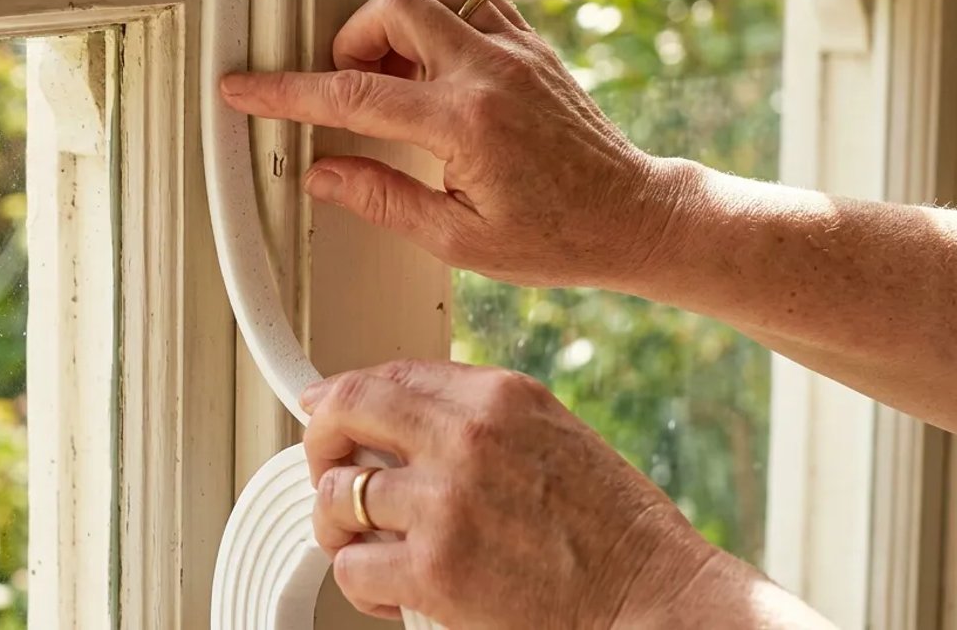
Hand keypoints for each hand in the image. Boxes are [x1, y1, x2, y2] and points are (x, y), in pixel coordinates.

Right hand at [219, 0, 683, 288]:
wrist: (634, 218)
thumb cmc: (557, 238)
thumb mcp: (458, 241)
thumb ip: (382, 199)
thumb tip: (322, 173)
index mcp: (464, 124)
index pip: (352, 95)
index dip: (287, 92)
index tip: (246, 88)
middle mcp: (490, 72)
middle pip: (392, 6)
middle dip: (350, 40)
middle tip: (349, 89)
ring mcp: (515, 50)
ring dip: (394, 22)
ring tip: (394, 79)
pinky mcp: (532, 45)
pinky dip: (438, 16)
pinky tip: (433, 66)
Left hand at [302, 360, 753, 627]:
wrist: (653, 596)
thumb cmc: (611, 528)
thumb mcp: (550, 435)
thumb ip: (476, 419)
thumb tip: (400, 416)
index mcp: (496, 397)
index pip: (386, 376)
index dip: (341, 398)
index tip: (324, 412)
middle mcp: (465, 438)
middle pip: (342, 416)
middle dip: (319, 447)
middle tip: (328, 477)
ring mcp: (446, 503)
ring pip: (335, 497)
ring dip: (339, 526)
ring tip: (367, 545)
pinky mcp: (435, 569)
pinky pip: (351, 565)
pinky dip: (360, 583)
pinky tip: (390, 590)